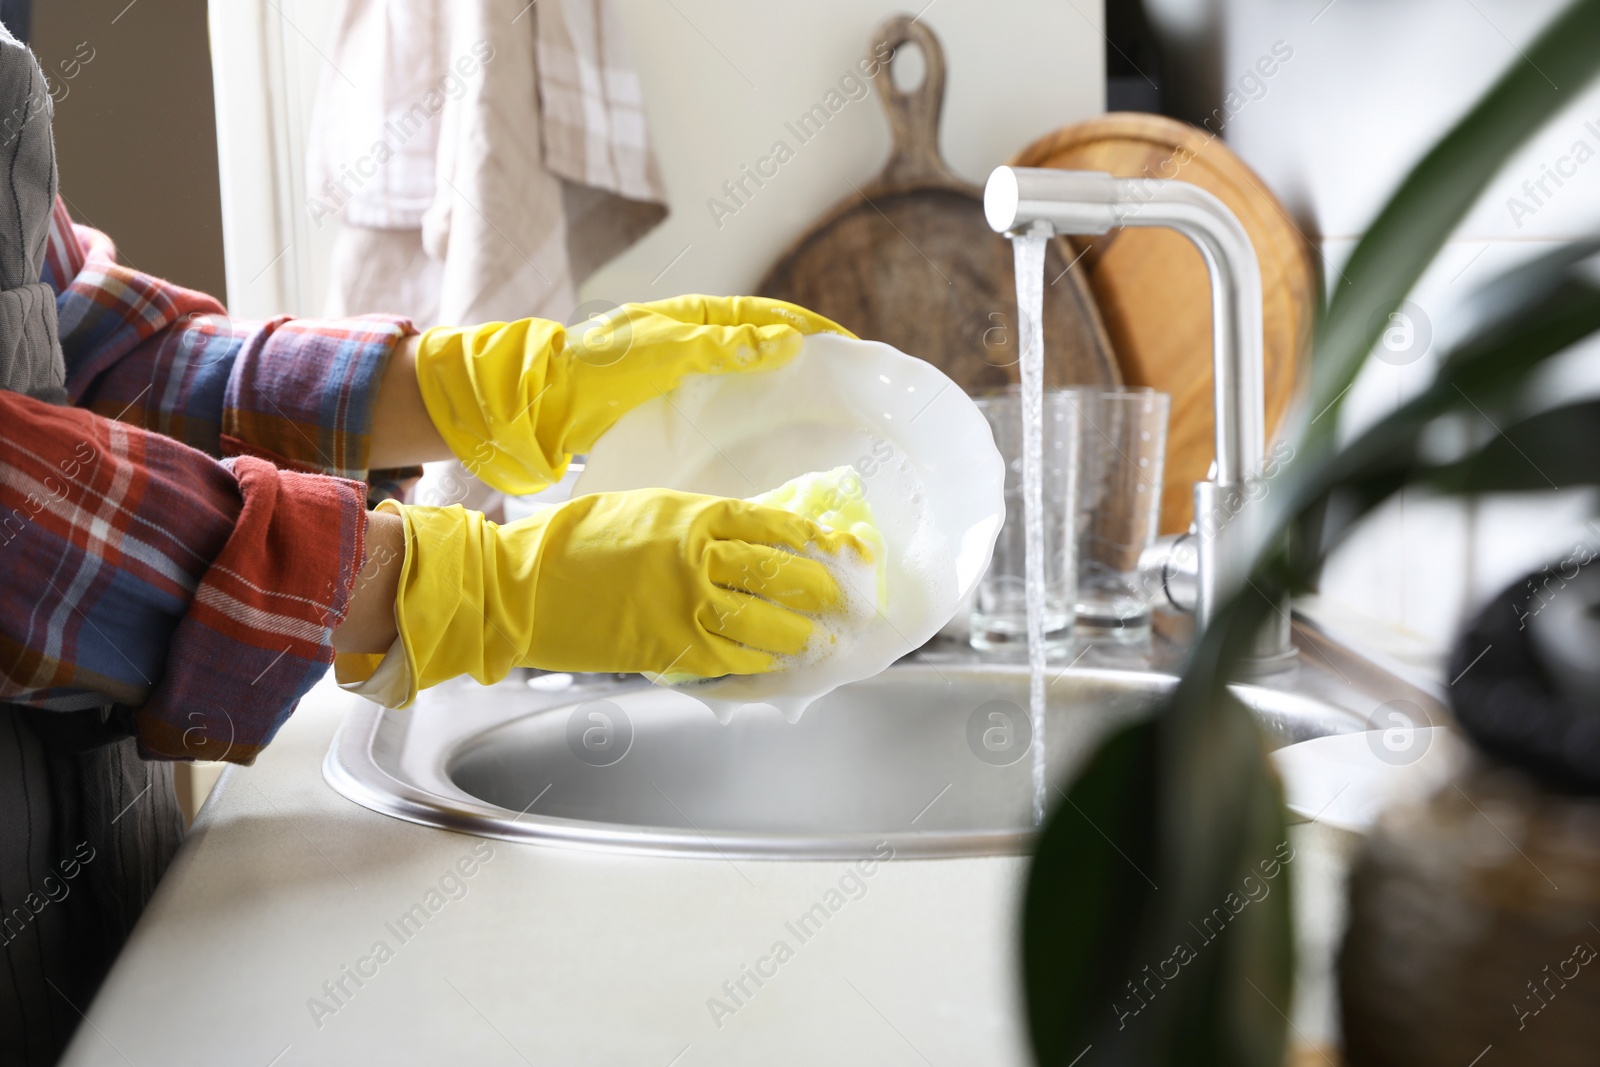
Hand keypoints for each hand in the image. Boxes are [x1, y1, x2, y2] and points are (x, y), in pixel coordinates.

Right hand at [373, 488, 867, 706]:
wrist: (522, 585)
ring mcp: (686, 605)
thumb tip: (737, 539)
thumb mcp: (642, 511)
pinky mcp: (671, 647)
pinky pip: (732, 655)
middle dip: (819, 587)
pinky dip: (760, 660)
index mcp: (691, 515)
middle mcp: (697, 558)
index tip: (834, 546)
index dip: (809, 538)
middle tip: (843, 599)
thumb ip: (691, 524)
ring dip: (800, 632)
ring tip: (822, 639)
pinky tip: (776, 662)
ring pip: (765, 619)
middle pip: (780, 572)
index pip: (770, 523)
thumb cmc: (572, 541)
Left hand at [412, 296, 852, 495]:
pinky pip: (725, 405)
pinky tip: (769, 436)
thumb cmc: (595, 371)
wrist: (538, 404)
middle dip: (806, 359)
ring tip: (821, 412)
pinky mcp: (670, 407)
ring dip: (782, 389)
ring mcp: (682, 374)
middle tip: (847, 386)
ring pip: (746, 377)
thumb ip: (722, 347)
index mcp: (695, 315)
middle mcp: (692, 340)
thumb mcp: (664, 352)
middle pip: (764, 344)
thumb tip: (784, 343)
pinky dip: (754, 413)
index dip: (811, 330)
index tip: (850, 350)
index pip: (769, 315)